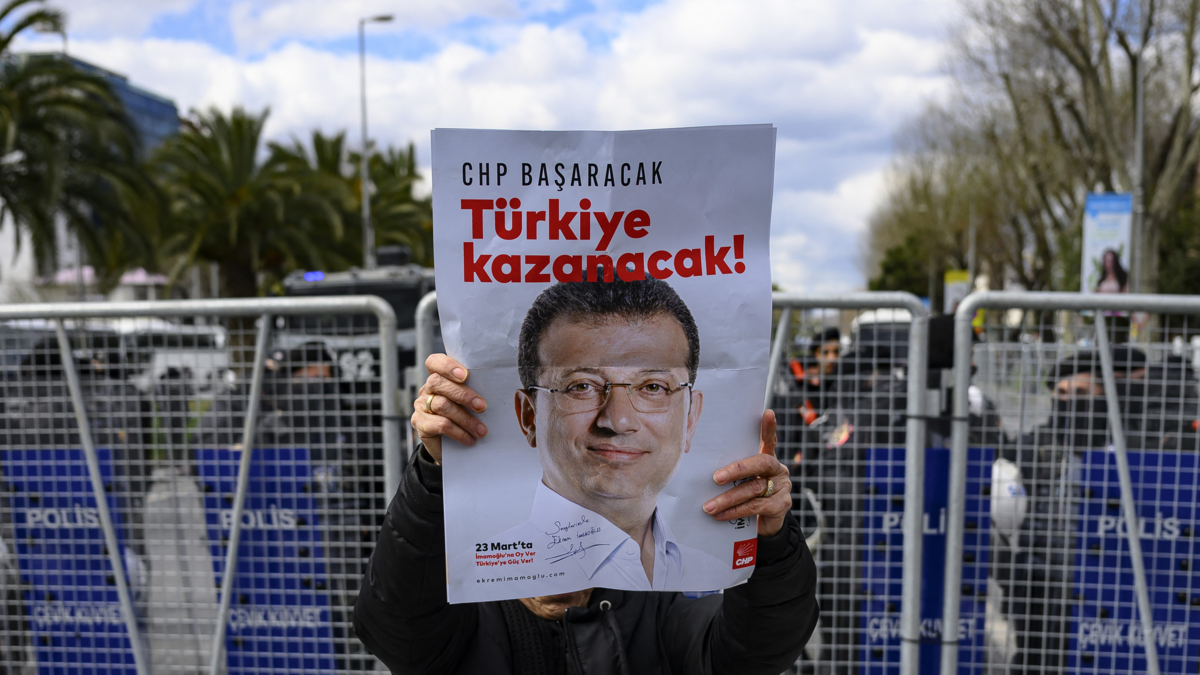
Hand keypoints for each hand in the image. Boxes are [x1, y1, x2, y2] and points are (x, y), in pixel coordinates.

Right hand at [411, 354, 488, 463]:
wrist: (451, 446)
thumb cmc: (466, 417)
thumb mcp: (470, 402)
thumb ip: (476, 391)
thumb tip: (499, 390)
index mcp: (439, 377)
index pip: (434, 362)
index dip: (448, 366)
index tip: (465, 376)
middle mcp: (427, 389)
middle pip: (438, 383)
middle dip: (463, 395)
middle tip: (482, 407)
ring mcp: (421, 406)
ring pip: (442, 405)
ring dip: (466, 419)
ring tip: (481, 430)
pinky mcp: (420, 424)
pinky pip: (440, 425)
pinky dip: (458, 432)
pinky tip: (470, 439)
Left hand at [702, 410, 790, 535]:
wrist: (763, 525)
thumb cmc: (746, 497)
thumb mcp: (741, 482)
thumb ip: (732, 474)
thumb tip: (701, 468)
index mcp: (767, 459)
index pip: (769, 440)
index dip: (769, 428)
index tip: (767, 413)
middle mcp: (778, 470)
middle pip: (760, 463)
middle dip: (737, 470)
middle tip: (716, 478)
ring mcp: (782, 487)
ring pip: (753, 489)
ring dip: (728, 498)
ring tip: (709, 506)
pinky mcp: (781, 506)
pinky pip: (755, 507)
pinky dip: (735, 511)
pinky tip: (720, 515)